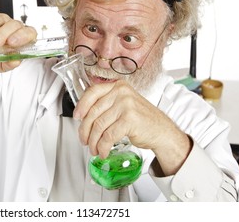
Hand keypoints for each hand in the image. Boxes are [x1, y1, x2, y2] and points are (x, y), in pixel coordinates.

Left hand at [74, 80, 190, 174]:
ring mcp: (126, 105)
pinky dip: (103, 146)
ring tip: (94, 148)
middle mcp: (121, 93)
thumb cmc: (141, 119)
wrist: (162, 131)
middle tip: (84, 140)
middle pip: (93, 112)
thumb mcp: (123, 104)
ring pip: (99, 126)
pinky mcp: (130, 119)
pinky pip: (108, 136)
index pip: (92, 92)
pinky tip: (103, 151)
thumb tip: (83, 115)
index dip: (81, 106)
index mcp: (118, 86)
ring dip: (93, 141)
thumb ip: (106, 104)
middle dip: (85, 130)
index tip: (76, 117)